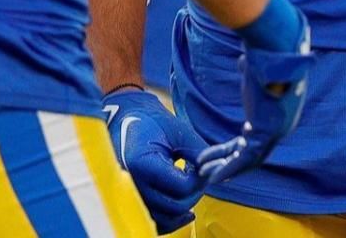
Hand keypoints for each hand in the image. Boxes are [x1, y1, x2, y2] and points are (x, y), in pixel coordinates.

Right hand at [102, 87, 207, 232]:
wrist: (127, 122)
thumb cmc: (153, 122)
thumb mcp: (178, 130)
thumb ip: (199, 152)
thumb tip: (219, 171)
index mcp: (141, 164)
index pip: (182, 187)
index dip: (201, 179)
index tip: (206, 166)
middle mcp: (132, 185)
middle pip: (175, 206)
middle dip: (195, 193)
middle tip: (201, 175)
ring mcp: (129, 196)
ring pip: (166, 219)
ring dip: (185, 207)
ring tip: (193, 188)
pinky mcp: (131, 203)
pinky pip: (155, 224)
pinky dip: (172, 221)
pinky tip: (186, 212)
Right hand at [194, 12, 311, 188]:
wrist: (276, 48)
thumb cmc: (267, 52)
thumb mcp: (256, 68)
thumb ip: (250, 70)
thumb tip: (245, 60)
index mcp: (279, 114)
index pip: (257, 138)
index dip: (236, 148)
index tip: (220, 153)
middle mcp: (281, 125)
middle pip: (252, 153)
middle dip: (228, 161)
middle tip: (207, 168)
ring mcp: (276, 129)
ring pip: (248, 159)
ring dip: (225, 167)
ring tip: (203, 173)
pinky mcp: (267, 130)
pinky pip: (245, 157)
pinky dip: (229, 168)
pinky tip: (212, 175)